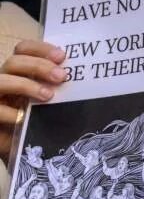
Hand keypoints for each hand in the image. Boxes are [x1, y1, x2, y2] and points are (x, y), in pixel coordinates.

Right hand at [0, 41, 67, 162]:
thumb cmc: (37, 122)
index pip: (23, 50)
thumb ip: (56, 88)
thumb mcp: (48, 103)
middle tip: (61, 77)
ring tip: (47, 96)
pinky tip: (23, 117)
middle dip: (38, 66)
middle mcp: (3, 81)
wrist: (20, 149)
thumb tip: (81, 78)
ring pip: (1, 82)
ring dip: (26, 85)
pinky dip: (10, 112)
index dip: (40, 48)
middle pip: (14, 62)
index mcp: (18, 73)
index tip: (62, 56)